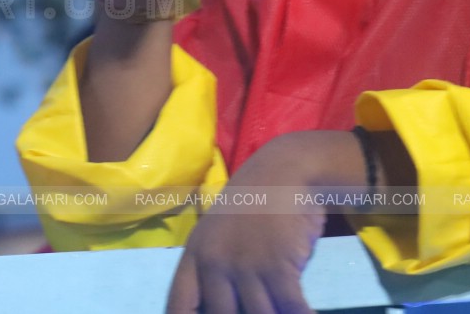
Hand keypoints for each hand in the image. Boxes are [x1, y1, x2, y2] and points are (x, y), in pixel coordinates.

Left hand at [165, 136, 331, 313]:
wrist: (286, 169)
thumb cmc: (256, 200)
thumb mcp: (220, 231)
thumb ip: (216, 267)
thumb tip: (225, 305)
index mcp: (196, 255)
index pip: (179, 306)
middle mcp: (214, 263)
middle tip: (255, 308)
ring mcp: (245, 265)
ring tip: (282, 311)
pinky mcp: (277, 265)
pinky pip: (290, 307)